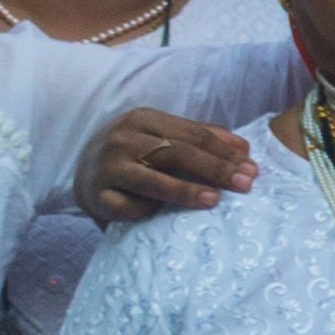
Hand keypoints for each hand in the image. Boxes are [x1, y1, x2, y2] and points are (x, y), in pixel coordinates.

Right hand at [80, 105, 257, 226]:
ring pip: (152, 179)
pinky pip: (127, 206)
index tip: (252, 168)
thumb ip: (199, 137)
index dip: (224, 151)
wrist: (82, 173)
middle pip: (177, 153)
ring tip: (214, 200)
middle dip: (215, 169)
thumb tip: (244, 149)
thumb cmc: (134, 155)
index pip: (193, 134)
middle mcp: (123, 138)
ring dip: (185, 191)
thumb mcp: (161, 137)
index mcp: (144, 119)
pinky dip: (145, 211)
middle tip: (245, 184)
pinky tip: (161, 215)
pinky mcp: (97, 195)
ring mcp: (108, 166)